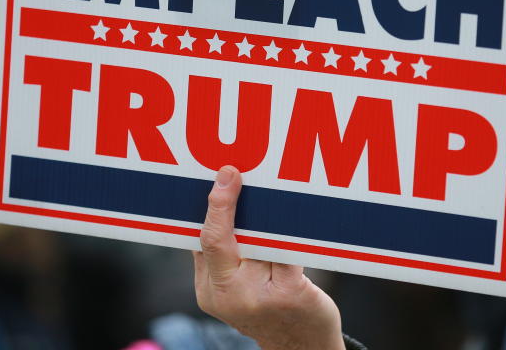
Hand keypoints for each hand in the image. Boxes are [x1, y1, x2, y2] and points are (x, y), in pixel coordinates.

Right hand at [193, 166, 345, 349]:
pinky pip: (287, 249)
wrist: (302, 349)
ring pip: (260, 239)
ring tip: (273, 193)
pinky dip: (291, 232)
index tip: (222, 177)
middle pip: (219, 238)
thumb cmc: (268, 307)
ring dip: (268, 215)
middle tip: (232, 174)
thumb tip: (223, 203)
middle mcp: (229, 295)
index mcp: (209, 291)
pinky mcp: (289, 293)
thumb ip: (224, 255)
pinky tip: (299, 217)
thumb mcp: (233, 290)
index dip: (212, 207)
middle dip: (224, 203)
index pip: (203, 241)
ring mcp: (258, 296)